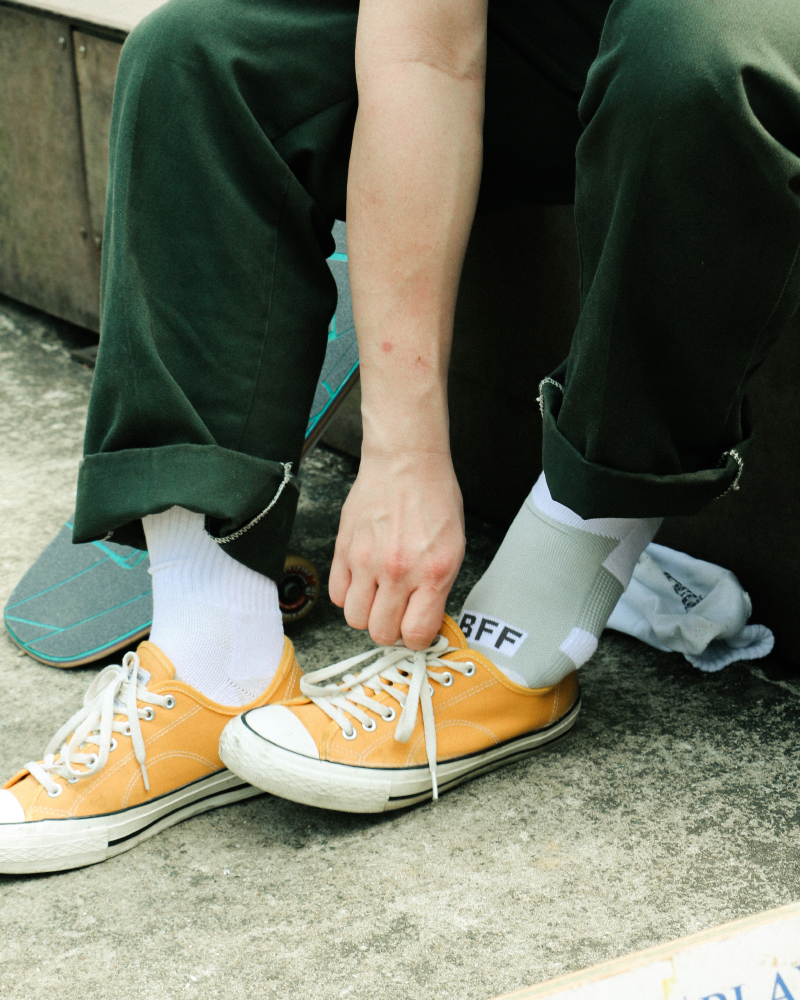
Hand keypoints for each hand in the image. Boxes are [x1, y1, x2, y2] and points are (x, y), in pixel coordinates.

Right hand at [329, 447, 465, 649]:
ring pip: (355, 619)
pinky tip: (363, 582)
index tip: (417, 629)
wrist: (406, 463)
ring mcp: (367, 561)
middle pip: (381, 633)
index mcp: (433, 572)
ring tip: (379, 596)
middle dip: (391, 629)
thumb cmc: (434, 500)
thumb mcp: (454, 548)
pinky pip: (336, 594)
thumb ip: (438, 589)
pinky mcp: (344, 550)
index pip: (415, 635)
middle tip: (398, 612)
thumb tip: (423, 622)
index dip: (416, 638)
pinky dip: (349, 595)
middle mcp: (398, 571)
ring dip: (368, 614)